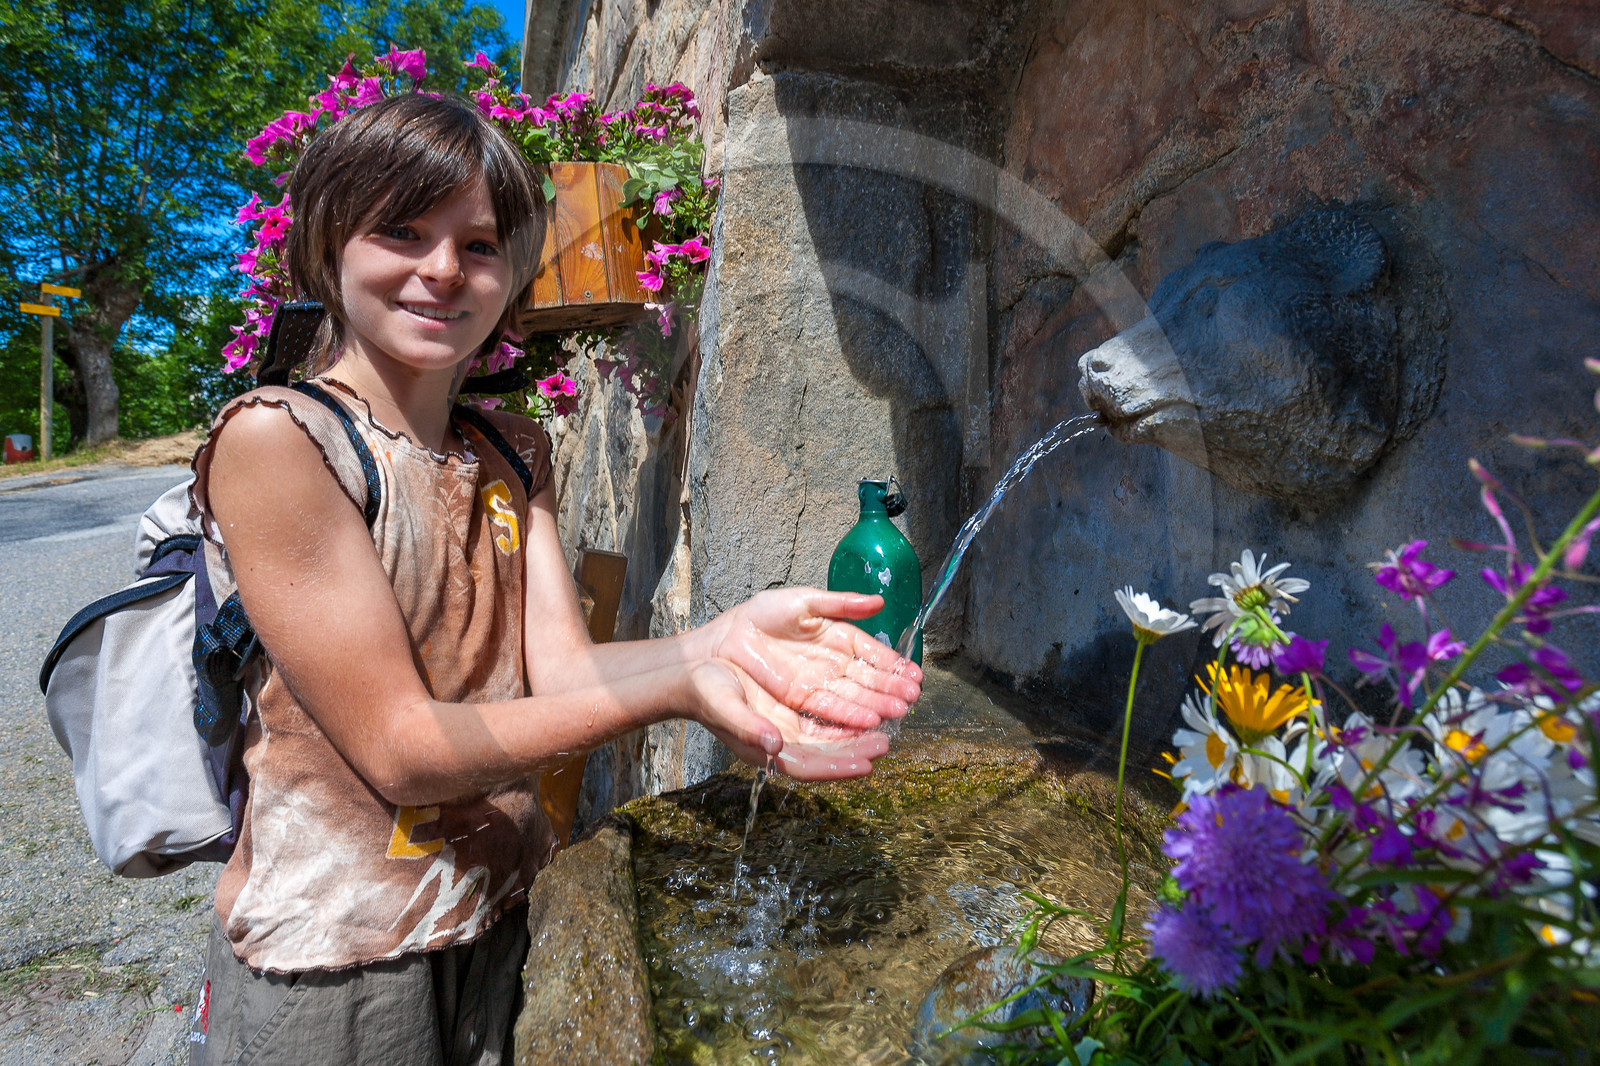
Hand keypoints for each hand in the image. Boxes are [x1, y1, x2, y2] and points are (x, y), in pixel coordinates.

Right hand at [687, 659, 893, 780]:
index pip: (810, 766)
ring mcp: (791, 723)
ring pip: (833, 731)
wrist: (694, 669)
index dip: (838, 767)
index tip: (867, 764)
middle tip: (887, 742)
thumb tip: (774, 747)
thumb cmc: (705, 693)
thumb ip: (749, 728)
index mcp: (766, 749)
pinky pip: (828, 710)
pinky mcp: (795, 703)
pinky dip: (850, 707)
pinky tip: (869, 700)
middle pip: (829, 751)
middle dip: (859, 747)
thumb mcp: (723, 708)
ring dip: (860, 726)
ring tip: (888, 718)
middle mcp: (785, 740)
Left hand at [701, 587, 922, 731]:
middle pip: (864, 684)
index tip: (914, 675)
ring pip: (849, 704)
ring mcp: (814, 691)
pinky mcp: (795, 709)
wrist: (719, 642)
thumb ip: (839, 603)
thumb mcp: (802, 602)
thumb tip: (879, 602)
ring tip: (896, 714)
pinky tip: (866, 728)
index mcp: (835, 641)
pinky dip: (845, 726)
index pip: (871, 657)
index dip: (892, 666)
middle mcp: (829, 670)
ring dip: (872, 710)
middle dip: (888, 692)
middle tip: (911, 699)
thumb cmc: (758, 618)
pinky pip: (824, 720)